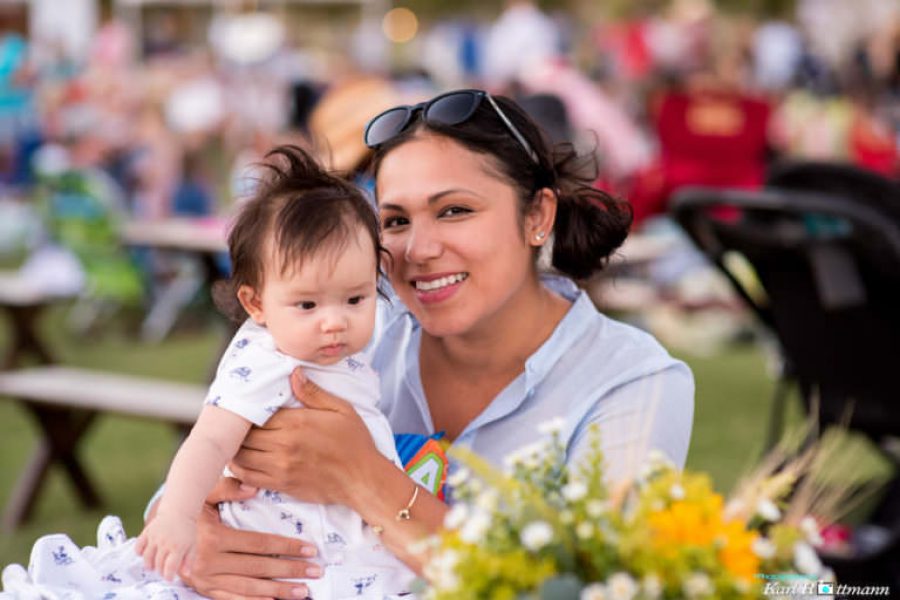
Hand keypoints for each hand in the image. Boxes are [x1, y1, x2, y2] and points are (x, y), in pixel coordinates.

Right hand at [136, 511, 194, 580]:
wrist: (178, 511)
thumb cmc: (186, 531)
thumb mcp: (192, 545)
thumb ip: (189, 560)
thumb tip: (186, 574)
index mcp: (178, 547)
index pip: (170, 568)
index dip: (168, 576)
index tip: (169, 578)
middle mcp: (165, 543)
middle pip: (158, 564)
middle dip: (160, 571)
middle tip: (163, 570)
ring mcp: (154, 537)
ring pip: (147, 558)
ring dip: (149, 565)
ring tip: (153, 566)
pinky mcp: (147, 532)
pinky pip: (138, 546)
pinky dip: (139, 553)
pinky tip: (145, 554)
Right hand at [175, 477, 320, 599]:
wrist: (161, 534)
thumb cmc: (188, 510)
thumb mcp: (203, 494)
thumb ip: (227, 488)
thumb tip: (254, 488)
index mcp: (214, 538)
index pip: (259, 544)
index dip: (287, 547)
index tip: (310, 549)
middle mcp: (209, 563)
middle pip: (259, 568)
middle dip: (290, 570)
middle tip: (316, 571)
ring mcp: (206, 580)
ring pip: (249, 588)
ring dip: (278, 592)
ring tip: (303, 591)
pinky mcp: (204, 590)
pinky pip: (232, 599)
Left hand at [230, 369, 379, 505]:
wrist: (362, 479)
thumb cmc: (354, 442)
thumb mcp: (340, 409)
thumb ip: (313, 393)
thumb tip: (293, 373)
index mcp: (296, 422)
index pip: (257, 414)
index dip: (250, 412)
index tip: (250, 410)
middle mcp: (284, 444)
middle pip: (245, 435)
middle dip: (241, 431)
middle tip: (242, 427)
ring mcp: (280, 467)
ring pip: (241, 456)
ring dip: (237, 449)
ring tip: (241, 443)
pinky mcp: (281, 484)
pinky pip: (248, 477)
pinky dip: (239, 469)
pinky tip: (243, 462)